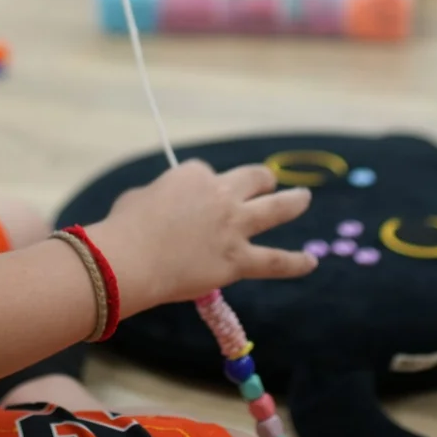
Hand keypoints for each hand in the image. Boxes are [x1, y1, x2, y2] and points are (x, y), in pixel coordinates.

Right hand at [88, 160, 314, 312]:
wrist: (131, 258)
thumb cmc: (124, 228)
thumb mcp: (138, 197)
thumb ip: (160, 198)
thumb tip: (164, 208)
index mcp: (193, 174)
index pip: (205, 174)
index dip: (201, 188)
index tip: (190, 203)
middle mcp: (220, 194)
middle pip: (252, 179)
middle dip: (261, 180)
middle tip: (267, 184)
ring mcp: (234, 226)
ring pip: (275, 209)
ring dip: (294, 201)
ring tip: (304, 198)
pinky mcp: (238, 260)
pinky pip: (275, 261)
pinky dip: (296, 262)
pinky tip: (311, 261)